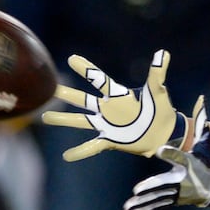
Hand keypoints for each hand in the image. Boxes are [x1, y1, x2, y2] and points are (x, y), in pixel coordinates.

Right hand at [41, 49, 185, 159]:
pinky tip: (66, 156)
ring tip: (44, 118)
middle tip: (51, 89)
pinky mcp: (111, 140)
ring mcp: (107, 125)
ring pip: (81, 121)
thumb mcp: (158, 90)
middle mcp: (108, 109)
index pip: (99, 79)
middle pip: (83, 100)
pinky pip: (92, 146)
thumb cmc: (161, 109)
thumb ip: (157, 73)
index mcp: (118, 95)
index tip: (72, 58)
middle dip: (68, 94)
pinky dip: (80, 151)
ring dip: (64, 120)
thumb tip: (163, 53)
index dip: (86, 69)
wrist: (164, 133)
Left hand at [123, 96, 209, 209]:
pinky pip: (157, 204)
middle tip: (136, 191)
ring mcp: (178, 192)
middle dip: (150, 188)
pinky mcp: (174, 199)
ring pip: (158, 198)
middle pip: (165, 184)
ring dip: (143, 203)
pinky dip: (144, 209)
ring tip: (128, 206)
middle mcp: (184, 180)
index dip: (171, 152)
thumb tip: (201, 98)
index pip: (180, 157)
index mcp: (190, 163)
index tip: (160, 149)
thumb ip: (202, 121)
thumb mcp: (206, 141)